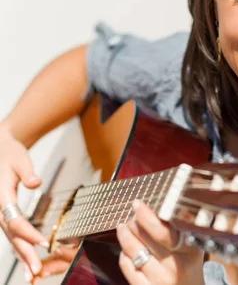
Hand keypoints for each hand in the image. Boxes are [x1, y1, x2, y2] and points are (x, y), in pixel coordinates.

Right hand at [0, 125, 47, 281]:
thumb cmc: (10, 153)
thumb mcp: (19, 158)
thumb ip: (27, 171)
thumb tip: (35, 182)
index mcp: (2, 196)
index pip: (15, 220)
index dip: (29, 233)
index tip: (44, 242)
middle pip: (12, 235)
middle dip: (25, 253)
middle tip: (36, 270)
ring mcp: (1, 212)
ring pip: (10, 238)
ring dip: (22, 256)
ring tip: (32, 274)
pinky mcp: (5, 213)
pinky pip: (12, 233)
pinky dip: (20, 247)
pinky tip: (28, 260)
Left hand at [117, 200, 204, 284]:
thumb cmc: (189, 265)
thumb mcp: (193, 245)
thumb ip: (180, 227)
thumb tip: (157, 203)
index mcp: (190, 249)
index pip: (163, 231)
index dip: (146, 216)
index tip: (137, 204)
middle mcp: (175, 266)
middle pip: (145, 238)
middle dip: (135, 222)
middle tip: (133, 215)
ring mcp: (160, 280)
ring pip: (133, 251)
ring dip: (125, 235)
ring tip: (124, 226)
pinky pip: (128, 267)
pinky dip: (124, 255)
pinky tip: (127, 250)